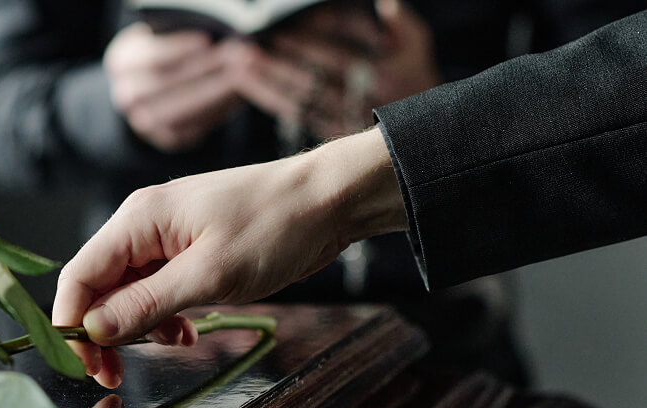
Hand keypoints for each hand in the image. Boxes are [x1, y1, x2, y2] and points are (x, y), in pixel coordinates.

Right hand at [52, 128, 406, 387]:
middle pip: (99, 287)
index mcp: (138, 220)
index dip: (72, 325)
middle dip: (104, 333)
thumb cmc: (275, 227)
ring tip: (173, 346)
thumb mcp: (210, 274)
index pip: (79, 276)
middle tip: (116, 377)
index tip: (85, 367)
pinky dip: (164, 316)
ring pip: (128, 292)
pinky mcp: (188, 251)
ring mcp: (166, 238)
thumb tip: (93, 330)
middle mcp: (142, 225)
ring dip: (139, 327)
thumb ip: (147, 304)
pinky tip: (187, 333)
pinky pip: (157, 289)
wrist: (330, 201)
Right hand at [104, 23, 244, 151]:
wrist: (147, 93)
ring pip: (185, 108)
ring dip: (219, 90)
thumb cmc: (162, 54)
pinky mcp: (169, 138)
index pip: (149, 57)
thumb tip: (217, 33)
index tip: (207, 40)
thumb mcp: (159, 39)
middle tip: (238, 55)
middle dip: (207, 68)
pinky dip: (221, 109)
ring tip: (243, 74)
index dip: (178, 49)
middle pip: (168, 83)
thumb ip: (178, 35)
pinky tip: (240, 94)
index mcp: (122, 63)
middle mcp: (128, 96)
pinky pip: (198, 126)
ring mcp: (146, 122)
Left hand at [225, 0, 439, 138]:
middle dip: (278, 64)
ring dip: (269, 84)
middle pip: (314, 80)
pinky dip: (277, 101)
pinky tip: (254, 87)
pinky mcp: (336, 135)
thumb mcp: (414, 39)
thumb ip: (393, 19)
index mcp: (386, 74)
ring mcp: (350, 121)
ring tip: (240, 66)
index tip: (279, 31)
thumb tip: (375, 5)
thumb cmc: (415, 70)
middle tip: (245, 49)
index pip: (338, 56)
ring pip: (303, 101)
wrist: (428, 127)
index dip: (307, 44)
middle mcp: (366, 101)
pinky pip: (302, 118)